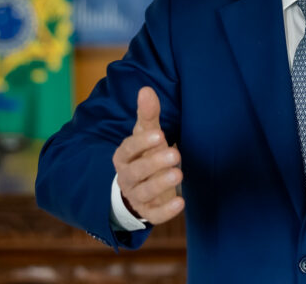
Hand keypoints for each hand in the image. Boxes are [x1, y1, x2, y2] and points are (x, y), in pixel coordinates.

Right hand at [112, 86, 183, 223]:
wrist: (140, 186)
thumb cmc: (144, 154)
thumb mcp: (146, 134)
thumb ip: (148, 115)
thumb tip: (146, 89)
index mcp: (123, 157)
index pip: (128, 149)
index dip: (142, 143)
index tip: (159, 134)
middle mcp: (126, 177)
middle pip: (136, 172)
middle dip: (154, 164)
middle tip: (176, 155)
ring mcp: (136, 196)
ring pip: (145, 192)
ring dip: (161, 184)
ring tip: (179, 174)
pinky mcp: (148, 212)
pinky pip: (154, 215)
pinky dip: (167, 211)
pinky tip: (182, 203)